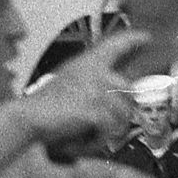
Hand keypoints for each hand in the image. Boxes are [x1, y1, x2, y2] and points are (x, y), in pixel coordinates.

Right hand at [15, 49, 139, 156]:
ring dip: (112, 128)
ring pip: (123, 113)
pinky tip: (87, 138)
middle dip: (123, 111)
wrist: (30, 117)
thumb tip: (120, 89)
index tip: (147, 38)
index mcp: (88, 62)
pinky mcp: (95, 110)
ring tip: (93, 132)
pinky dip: (100, 139)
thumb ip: (93, 80)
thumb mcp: (71, 80)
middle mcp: (96, 72)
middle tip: (107, 123)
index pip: (116, 45)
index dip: (134, 39)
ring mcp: (96, 91)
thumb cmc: (48, 104)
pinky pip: (111, 129)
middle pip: (129, 91)